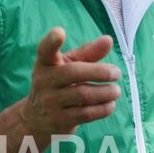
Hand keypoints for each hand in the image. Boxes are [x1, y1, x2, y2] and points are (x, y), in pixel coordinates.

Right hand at [22, 27, 121, 142]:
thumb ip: (88, 53)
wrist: (36, 120)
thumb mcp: (68, 66)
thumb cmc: (59, 84)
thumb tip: (108, 40)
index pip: (45, 50)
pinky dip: (103, 108)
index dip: (51, 41)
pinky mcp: (60, 120)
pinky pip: (86, 113)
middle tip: (116, 73)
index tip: (59, 32)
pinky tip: (110, 104)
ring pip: (83, 94)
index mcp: (45, 63)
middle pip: (73, 72)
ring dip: (106, 92)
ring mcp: (50, 102)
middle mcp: (44, 81)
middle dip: (100, 72)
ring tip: (115, 90)